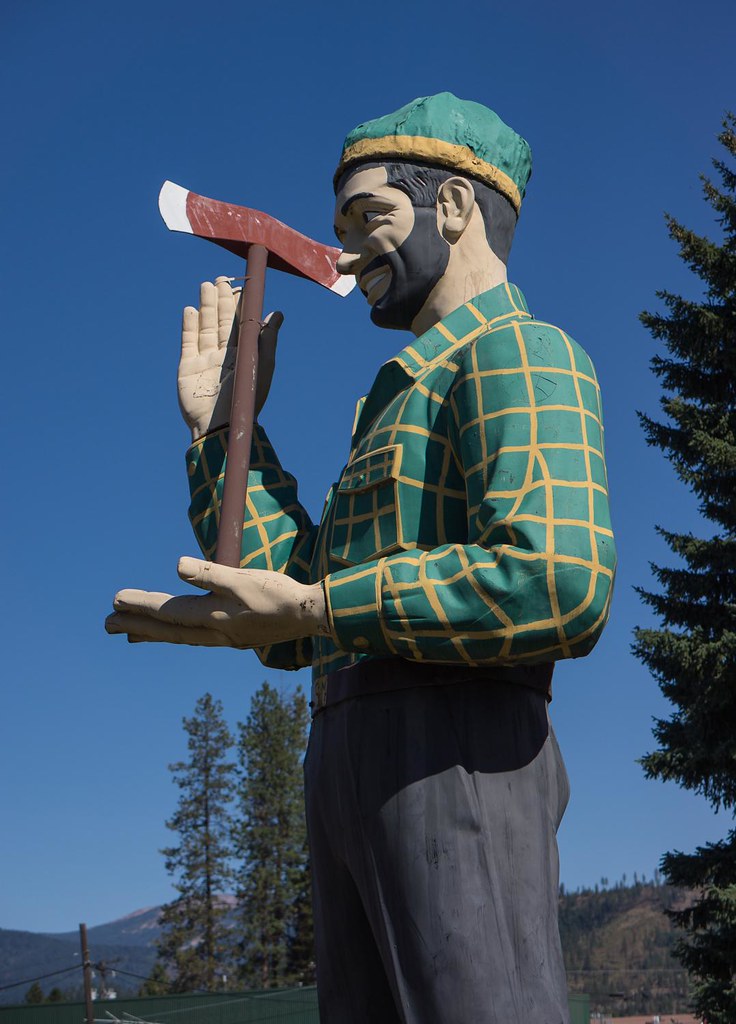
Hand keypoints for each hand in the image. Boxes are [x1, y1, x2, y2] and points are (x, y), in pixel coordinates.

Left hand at [105, 558, 329, 647]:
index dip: (142, 604)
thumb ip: (210, 574)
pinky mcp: (235, 636)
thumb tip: (176, 565)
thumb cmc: (280, 595)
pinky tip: (178, 632)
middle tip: (107, 625)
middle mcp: (214, 632)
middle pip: (168, 629)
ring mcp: (224, 637)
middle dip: (137, 625)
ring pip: (180, 635)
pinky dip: (177, 634)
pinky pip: (195, 637)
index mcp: (213, 617)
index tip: (115, 601)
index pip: (169, 610)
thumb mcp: (244, 579)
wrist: (310, 616)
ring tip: (129, 635)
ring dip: (153, 633)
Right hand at [178, 277, 282, 441]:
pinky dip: (189, 326)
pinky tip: (191, 310)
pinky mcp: (187, 366)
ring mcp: (205, 359)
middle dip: (222, 299)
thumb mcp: (262, 366)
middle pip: (222, 320)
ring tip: (206, 285)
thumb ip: (268, 339)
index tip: (240, 283)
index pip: (241, 322)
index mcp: (243, 353)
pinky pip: (189, 342)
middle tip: (220, 278)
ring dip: (206, 306)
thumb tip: (278, 314)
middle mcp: (224, 353)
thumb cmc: (247, 398)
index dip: (240, 303)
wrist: (221, 425)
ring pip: (206, 326)